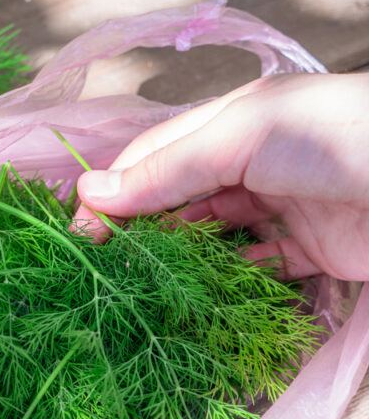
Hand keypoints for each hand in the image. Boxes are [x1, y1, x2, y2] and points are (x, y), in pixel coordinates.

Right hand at [75, 73, 368, 280]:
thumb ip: (169, 168)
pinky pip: (254, 266)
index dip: (115, 190)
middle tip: (102, 263)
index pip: (156, 156)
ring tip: (138, 282)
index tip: (81, 230)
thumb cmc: (337, 140)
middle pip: (179, 196)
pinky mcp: (307, 249)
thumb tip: (91, 192)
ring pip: (210, 234)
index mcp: (233, 122)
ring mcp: (279, 206)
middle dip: (140, 225)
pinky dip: (225, 281)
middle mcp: (251, 161)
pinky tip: (194, 296)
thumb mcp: (243, 138)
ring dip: (176, 256)